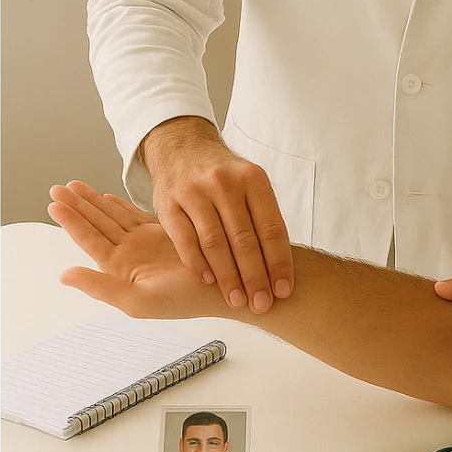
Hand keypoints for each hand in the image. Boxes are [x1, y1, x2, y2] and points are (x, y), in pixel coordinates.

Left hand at [48, 180, 227, 319]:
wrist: (223, 289)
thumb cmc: (184, 300)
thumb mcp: (138, 301)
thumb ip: (101, 287)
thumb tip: (65, 275)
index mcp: (120, 269)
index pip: (89, 239)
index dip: (71, 221)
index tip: (54, 203)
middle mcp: (130, 253)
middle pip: (97, 223)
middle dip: (77, 205)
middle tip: (57, 188)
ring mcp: (146, 242)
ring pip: (113, 216)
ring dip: (94, 201)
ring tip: (75, 187)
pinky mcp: (164, 232)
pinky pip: (136, 215)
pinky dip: (121, 205)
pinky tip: (109, 197)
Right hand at [141, 117, 292, 313]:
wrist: (182, 147)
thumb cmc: (224, 176)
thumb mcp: (250, 184)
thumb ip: (263, 218)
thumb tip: (282, 268)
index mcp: (253, 179)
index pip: (271, 228)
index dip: (279, 262)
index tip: (284, 291)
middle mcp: (225, 184)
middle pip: (244, 239)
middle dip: (255, 277)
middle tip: (262, 305)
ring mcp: (194, 192)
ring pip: (215, 243)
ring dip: (228, 277)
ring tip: (237, 301)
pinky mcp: (168, 204)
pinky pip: (184, 240)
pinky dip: (197, 264)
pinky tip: (207, 282)